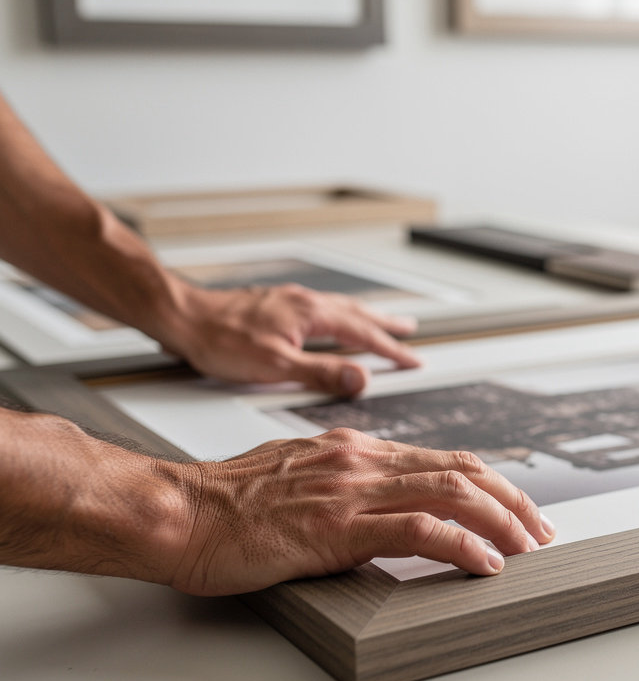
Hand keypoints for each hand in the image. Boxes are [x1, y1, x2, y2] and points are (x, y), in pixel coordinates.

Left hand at [160, 283, 420, 394]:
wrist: (184, 319)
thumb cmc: (222, 341)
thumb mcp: (277, 366)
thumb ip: (322, 373)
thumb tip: (360, 378)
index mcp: (312, 315)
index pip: (364, 333)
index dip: (391, 349)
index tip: (413, 359)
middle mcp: (305, 303)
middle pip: (358, 313)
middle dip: (386, 323)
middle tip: (409, 330)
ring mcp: (290, 302)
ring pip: (340, 308)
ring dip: (365, 316)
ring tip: (381, 321)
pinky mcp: (276, 306)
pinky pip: (321, 308)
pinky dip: (340, 314)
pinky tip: (332, 321)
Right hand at [169, 428, 556, 595]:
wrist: (182, 512)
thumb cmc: (229, 502)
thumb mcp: (299, 475)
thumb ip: (344, 484)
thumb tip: (380, 504)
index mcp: (355, 450)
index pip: (442, 459)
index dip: (489, 483)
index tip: (515, 507)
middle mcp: (362, 460)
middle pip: (461, 470)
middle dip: (511, 499)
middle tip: (540, 528)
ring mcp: (352, 490)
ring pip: (450, 493)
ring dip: (500, 521)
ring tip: (527, 547)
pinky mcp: (338, 526)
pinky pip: (418, 530)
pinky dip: (461, 545)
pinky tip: (485, 563)